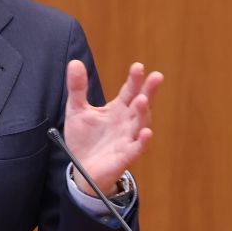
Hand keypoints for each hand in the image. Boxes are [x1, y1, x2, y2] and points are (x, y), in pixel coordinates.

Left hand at [61, 61, 162, 195]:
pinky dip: (142, 141)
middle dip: (149, 91)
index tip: (138, 66)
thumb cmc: (84, 138)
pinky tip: (146, 133)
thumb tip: (75, 62)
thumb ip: (78, 88)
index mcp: (118, 109)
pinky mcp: (124, 156)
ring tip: (142, 100)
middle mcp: (127, 122)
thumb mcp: (77, 110)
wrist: (81, 168)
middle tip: (156, 76)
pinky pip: (136, 148)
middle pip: (141, 104)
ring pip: (140, 124)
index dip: (135, 80)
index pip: (129, 91)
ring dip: (143, 113)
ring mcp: (128, 139)